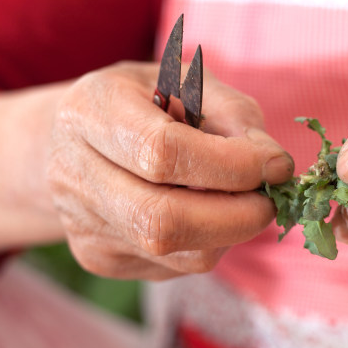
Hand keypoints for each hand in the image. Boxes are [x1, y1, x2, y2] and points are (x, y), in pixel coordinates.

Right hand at [47, 62, 292, 279]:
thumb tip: (272, 165)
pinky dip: (209, 242)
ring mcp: (83, 224)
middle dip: (238, 215)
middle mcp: (73, 173)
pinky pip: (174, 265)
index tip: (277, 163)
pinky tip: (207, 211)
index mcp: (90, 112)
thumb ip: (232, 113)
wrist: (69, 140)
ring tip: (240, 200)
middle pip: (163, 220)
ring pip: (176, 252)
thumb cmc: (142, 102)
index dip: (232, 164)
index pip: (163, 153)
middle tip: (271, 199)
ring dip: (229, 232)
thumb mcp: (186, 81)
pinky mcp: (99, 258)